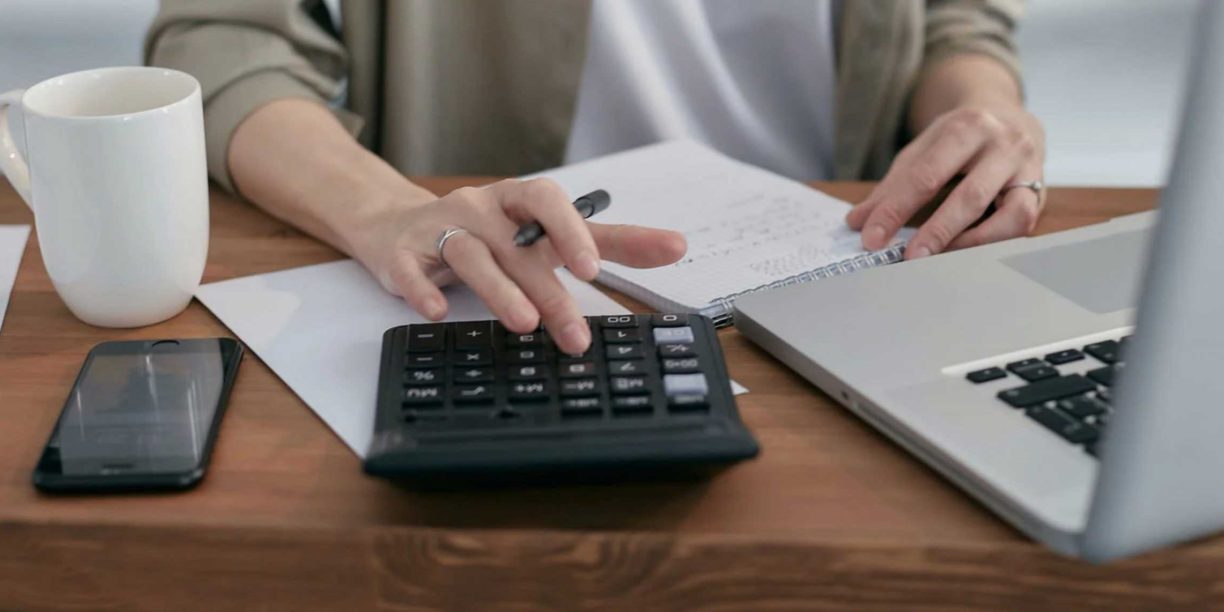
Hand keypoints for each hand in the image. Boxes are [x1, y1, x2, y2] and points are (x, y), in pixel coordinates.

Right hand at [352, 178, 686, 353]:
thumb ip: (609, 242)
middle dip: (547, 291)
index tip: (593, 268)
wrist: (396, 224)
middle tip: (574, 335)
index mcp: (518, 201)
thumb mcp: (546, 234)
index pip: (548, 202)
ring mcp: (439, 229)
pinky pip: (410, 270)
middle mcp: (480, 209)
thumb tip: (676, 246)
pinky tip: (436, 313)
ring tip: (524, 323)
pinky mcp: (401, 254)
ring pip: (469, 254)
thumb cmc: (488, 232)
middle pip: (516, 246)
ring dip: (498, 289)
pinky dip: (422, 289)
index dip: (570, 231)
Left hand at [846, 105, 1045, 258]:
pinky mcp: (1040, 190)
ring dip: (970, 242)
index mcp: (964, 127)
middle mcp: (1002, 144)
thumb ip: (891, 187)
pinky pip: (1022, 223)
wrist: (1008, 116)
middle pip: (967, 195)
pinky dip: (993, 241)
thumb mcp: (922, 151)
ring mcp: (1027, 168)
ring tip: (937, 260)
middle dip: (934, 231)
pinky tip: (964, 251)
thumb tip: (857, 222)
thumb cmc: (959, 139)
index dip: (895, 210)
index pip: (925, 175)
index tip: (871, 238)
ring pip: (1007, 214)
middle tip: (906, 257)